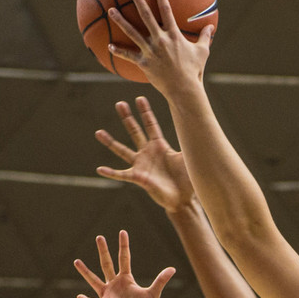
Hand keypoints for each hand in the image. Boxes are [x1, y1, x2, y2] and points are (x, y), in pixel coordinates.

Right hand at [75, 230, 174, 297]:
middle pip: (107, 264)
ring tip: (76, 261)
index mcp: (126, 279)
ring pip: (94, 280)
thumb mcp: (153, 294)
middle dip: (104, 251)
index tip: (122, 232)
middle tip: (99, 237)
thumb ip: (161, 280)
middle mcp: (114, 284)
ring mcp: (107, 294)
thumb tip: (173, 268)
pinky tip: (80, 296)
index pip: (124, 259)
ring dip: (85, 272)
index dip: (123, 246)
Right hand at [96, 97, 193, 213]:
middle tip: (119, 103)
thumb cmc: (188, 180)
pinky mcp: (138, 178)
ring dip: (110, 142)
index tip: (139, 98)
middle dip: (127, 118)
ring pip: (122, 150)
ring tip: (98, 132)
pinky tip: (100, 169)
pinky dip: (111, 173)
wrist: (183, 199)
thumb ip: (190, 144)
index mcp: (160, 146)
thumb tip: (200, 128)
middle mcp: (148, 153)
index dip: (146, 112)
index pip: (151, 125)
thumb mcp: (189, 158)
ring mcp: (141, 165)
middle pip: (135, 132)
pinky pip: (122, 175)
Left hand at [108, 0, 212, 97]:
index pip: (166, 9)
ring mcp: (151, 51)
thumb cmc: (194, 72)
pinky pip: (129, 56)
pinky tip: (109, 46)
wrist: (184, 90)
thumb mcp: (202, 52)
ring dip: (120, 21)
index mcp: (173, 35)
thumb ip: (205, 37)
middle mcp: (160, 40)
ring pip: (132, 32)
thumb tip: (211, 27)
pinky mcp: (144, 63)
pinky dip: (119, 51)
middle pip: (145, 15)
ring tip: (111, 10)